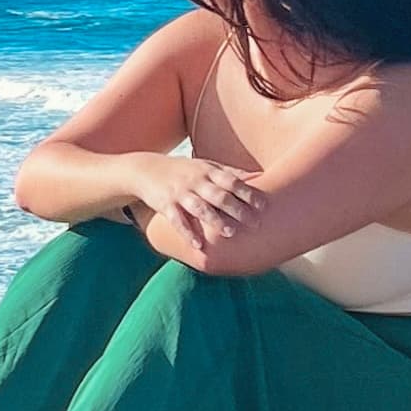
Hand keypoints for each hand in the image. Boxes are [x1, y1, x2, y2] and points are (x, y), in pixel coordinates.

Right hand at [132, 153, 264, 254]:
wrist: (146, 170)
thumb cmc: (184, 170)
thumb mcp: (206, 165)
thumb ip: (231, 172)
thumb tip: (261, 176)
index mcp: (208, 171)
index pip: (232, 182)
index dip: (248, 193)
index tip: (264, 205)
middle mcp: (196, 181)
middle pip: (219, 195)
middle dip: (238, 209)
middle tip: (255, 224)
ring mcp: (180, 193)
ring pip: (200, 208)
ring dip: (215, 220)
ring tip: (230, 233)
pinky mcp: (165, 205)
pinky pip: (177, 221)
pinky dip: (187, 233)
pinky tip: (198, 246)